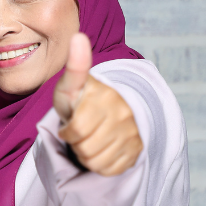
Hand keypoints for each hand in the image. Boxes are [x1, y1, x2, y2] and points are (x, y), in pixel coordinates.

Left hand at [53, 33, 142, 175]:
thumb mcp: (72, 83)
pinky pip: (110, 169)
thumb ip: (75, 65)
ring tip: (89, 140)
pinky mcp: (137, 150)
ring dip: (87, 155)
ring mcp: (133, 134)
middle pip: (86, 148)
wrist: (108, 109)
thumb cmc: (82, 99)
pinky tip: (101, 149)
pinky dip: (101, 164)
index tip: (70, 123)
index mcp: (107, 98)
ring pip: (97, 161)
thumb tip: (78, 36)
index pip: (77, 131)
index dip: (67, 131)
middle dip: (76, 143)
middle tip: (80, 132)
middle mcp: (124, 115)